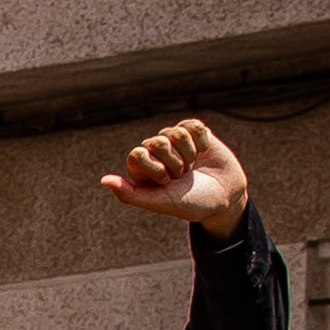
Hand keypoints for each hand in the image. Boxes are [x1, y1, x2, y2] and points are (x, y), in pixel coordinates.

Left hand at [103, 117, 250, 231]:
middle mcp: (156, 153)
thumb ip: (130, 194)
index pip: (137, 153)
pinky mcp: (195, 131)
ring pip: (176, 132)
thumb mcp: (160, 202)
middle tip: (182, 176)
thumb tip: (104, 180)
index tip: (166, 182)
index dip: (155, 167)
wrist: (225, 197)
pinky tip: (203, 152)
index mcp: (142, 169)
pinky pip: (193, 125)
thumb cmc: (190, 203)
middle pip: (157, 142)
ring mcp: (175, 140)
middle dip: (174, 162)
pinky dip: (201, 141)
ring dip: (189, 153)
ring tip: (193, 167)